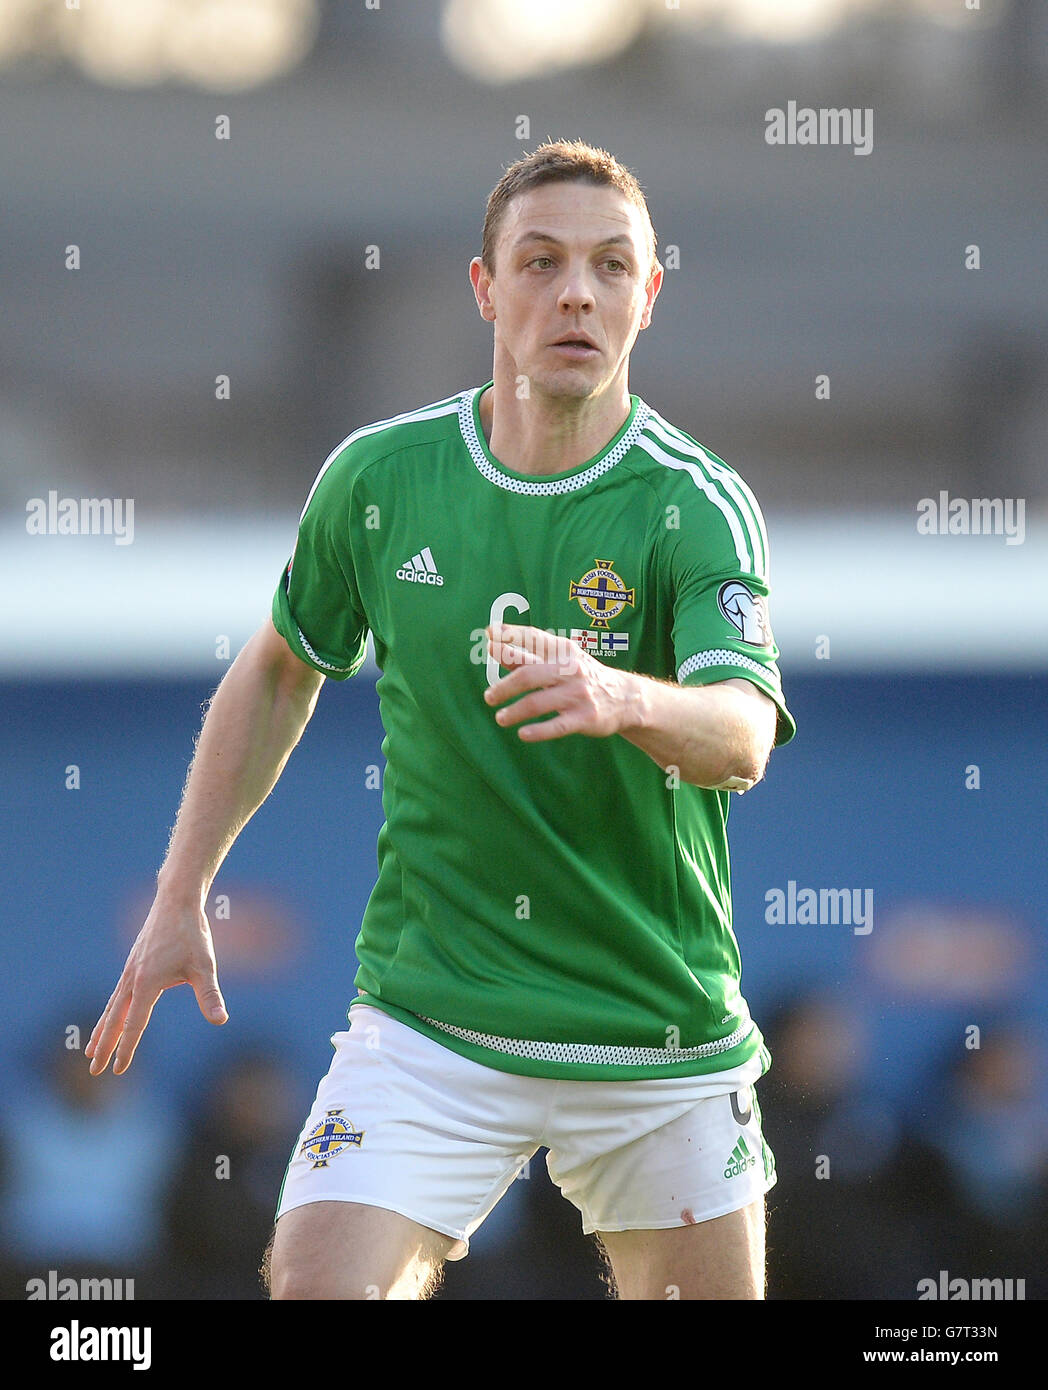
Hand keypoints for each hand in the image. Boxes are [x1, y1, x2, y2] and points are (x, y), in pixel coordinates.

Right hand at [85, 896, 226, 1075]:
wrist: (176, 902)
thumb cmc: (192, 934)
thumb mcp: (204, 966)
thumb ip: (209, 996)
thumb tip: (221, 1020)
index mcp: (147, 984)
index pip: (134, 1025)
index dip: (126, 1049)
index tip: (117, 1071)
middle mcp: (132, 980)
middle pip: (113, 1020)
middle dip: (104, 1046)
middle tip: (94, 1070)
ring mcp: (129, 971)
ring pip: (111, 1008)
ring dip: (101, 1029)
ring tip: (90, 1049)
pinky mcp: (132, 964)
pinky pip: (116, 994)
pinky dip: (109, 1011)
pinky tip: (110, 1017)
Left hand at [483, 623, 640, 741]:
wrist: (624, 698)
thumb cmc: (582, 676)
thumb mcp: (560, 660)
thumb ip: (526, 655)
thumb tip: (493, 644)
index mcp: (563, 651)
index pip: (533, 638)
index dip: (510, 636)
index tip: (488, 636)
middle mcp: (571, 669)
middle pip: (528, 675)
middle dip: (504, 687)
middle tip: (489, 697)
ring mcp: (578, 694)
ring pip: (538, 703)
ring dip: (514, 712)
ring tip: (501, 718)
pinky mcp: (585, 718)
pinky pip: (556, 726)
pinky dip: (537, 731)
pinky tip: (523, 734)